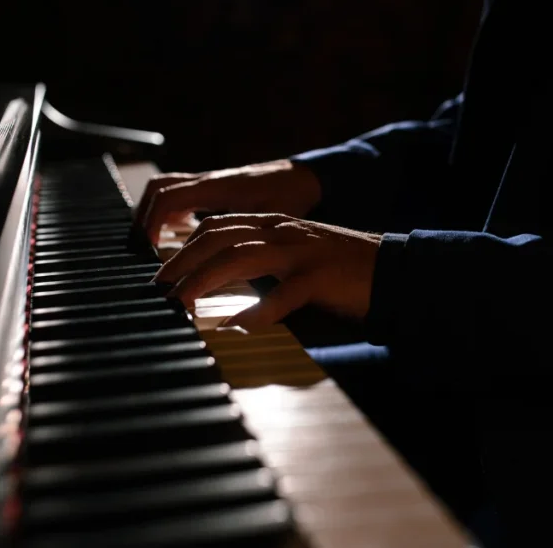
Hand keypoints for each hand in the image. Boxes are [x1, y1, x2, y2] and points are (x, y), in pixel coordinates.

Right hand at [136, 159, 321, 244]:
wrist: (304, 176)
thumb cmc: (289, 196)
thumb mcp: (266, 221)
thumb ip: (241, 241)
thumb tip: (221, 267)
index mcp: (215, 187)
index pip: (168, 198)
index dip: (152, 223)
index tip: (149, 249)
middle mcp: (207, 180)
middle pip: (158, 189)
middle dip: (144, 216)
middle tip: (141, 248)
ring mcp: (209, 182)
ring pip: (167, 188)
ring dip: (154, 211)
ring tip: (150, 242)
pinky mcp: (214, 187)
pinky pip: (180, 192)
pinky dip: (169, 210)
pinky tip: (174, 232)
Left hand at [153, 213, 381, 328]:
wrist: (392, 268)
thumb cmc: (339, 268)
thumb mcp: (295, 253)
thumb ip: (262, 257)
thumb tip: (222, 273)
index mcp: (275, 225)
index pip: (219, 226)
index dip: (186, 246)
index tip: (163, 270)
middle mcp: (283, 233)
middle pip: (221, 237)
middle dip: (184, 260)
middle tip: (160, 287)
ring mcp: (301, 253)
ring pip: (242, 257)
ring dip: (207, 280)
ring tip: (183, 302)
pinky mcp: (319, 278)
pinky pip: (284, 294)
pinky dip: (259, 310)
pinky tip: (238, 326)